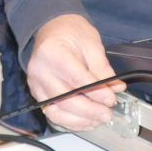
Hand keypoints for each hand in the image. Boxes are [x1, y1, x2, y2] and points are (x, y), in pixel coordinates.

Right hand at [25, 14, 124, 131]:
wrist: (51, 28)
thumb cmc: (70, 31)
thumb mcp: (91, 42)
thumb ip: (102, 67)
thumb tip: (115, 88)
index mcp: (52, 53)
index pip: (76, 78)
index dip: (95, 92)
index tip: (111, 99)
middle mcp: (40, 71)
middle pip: (65, 99)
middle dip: (90, 110)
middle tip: (107, 113)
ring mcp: (36, 85)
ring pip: (57, 111)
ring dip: (81, 120)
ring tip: (99, 119)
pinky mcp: (38, 95)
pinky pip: (53, 114)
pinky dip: (71, 122)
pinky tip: (87, 122)